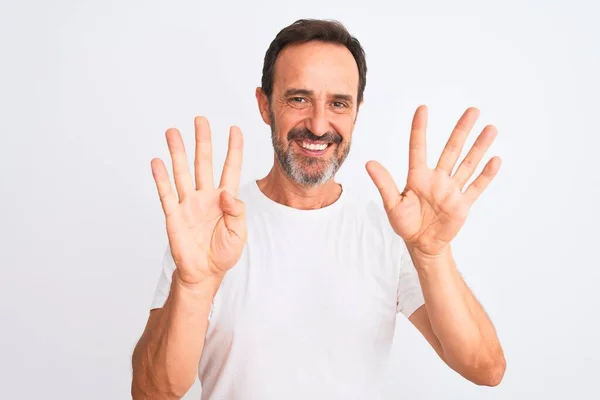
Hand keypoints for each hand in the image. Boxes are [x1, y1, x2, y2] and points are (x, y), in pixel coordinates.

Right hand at [151, 117, 246, 285]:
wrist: (204, 273)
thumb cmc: (224, 253)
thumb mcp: (239, 233)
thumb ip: (237, 212)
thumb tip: (226, 194)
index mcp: (225, 199)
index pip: (230, 168)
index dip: (234, 149)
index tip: (234, 129)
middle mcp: (205, 196)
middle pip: (203, 162)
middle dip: (202, 141)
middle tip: (200, 120)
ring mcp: (188, 203)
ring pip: (182, 172)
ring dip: (177, 152)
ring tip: (172, 132)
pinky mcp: (174, 215)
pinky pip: (166, 193)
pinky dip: (161, 178)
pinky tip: (158, 162)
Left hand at [366, 105, 500, 256]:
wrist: (422, 244)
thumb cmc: (405, 224)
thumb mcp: (392, 204)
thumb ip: (384, 183)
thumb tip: (369, 163)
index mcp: (418, 177)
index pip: (419, 147)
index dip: (420, 129)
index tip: (422, 108)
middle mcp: (437, 179)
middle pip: (451, 149)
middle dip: (462, 130)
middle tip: (473, 110)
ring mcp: (452, 190)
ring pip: (468, 164)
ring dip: (479, 147)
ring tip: (491, 129)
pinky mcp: (462, 204)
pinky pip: (476, 187)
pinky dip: (486, 175)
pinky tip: (495, 159)